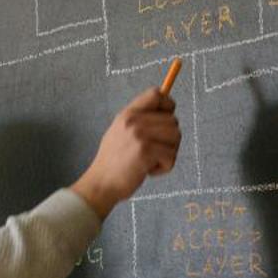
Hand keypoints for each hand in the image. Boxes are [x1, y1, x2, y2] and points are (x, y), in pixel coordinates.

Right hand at [70, 88, 180, 218]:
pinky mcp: (146, 151)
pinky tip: (148, 170)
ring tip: (151, 161)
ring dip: (169, 153)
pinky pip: (171, 156)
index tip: (164, 120)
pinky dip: (165, 167)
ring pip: (176, 137)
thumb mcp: (121, 130)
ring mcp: (140, 135)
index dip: (168, 106)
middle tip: (154, 152)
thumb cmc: (114, 160)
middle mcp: (134, 120)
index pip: (157, 94)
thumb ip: (140, 119)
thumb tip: (168, 112)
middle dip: (170, 139)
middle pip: (173, 120)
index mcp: (128, 113)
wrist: (101, 183)